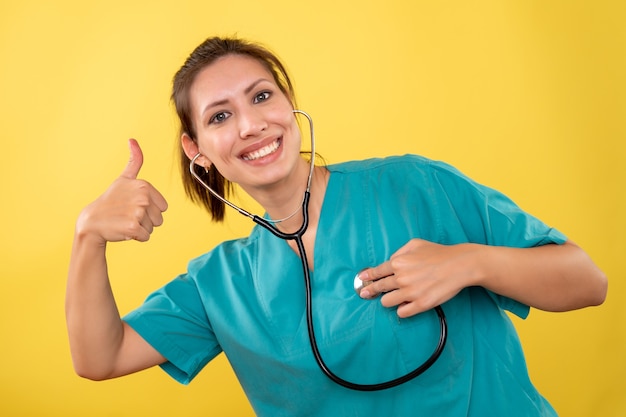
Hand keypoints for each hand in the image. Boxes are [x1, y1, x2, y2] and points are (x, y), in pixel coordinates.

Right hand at [76, 139, 168, 243]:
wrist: (92, 221)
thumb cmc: (111, 199)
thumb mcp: (124, 178)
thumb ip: (134, 161)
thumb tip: (132, 139)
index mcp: (144, 186)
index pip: (163, 207)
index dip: (150, 209)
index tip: (132, 205)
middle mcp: (143, 198)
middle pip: (159, 219)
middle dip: (145, 220)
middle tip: (127, 214)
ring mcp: (138, 212)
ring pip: (152, 228)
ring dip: (141, 228)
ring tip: (125, 220)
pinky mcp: (133, 227)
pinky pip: (145, 237)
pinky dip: (136, 237)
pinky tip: (123, 229)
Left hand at [358, 239, 478, 317]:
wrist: (459, 265)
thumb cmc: (439, 253)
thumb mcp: (415, 244)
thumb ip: (399, 253)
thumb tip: (390, 262)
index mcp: (398, 263)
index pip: (376, 272)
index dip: (367, 276)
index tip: (362, 280)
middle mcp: (401, 279)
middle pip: (379, 288)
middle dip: (370, 290)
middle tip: (366, 293)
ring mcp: (410, 293)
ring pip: (386, 302)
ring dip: (388, 300)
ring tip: (394, 297)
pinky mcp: (421, 304)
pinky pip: (402, 313)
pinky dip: (402, 309)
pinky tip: (405, 305)